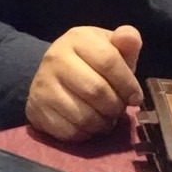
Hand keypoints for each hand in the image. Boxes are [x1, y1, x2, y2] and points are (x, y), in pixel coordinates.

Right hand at [25, 25, 142, 141]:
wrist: (54, 74)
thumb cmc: (91, 61)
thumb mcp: (110, 47)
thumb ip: (126, 42)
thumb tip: (130, 37)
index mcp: (77, 38)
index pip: (108, 61)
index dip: (128, 84)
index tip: (135, 97)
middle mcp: (55, 58)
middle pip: (96, 91)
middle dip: (115, 106)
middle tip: (119, 109)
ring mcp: (43, 84)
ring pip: (84, 115)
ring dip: (103, 123)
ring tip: (106, 118)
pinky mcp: (36, 109)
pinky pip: (70, 131)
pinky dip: (86, 134)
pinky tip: (89, 125)